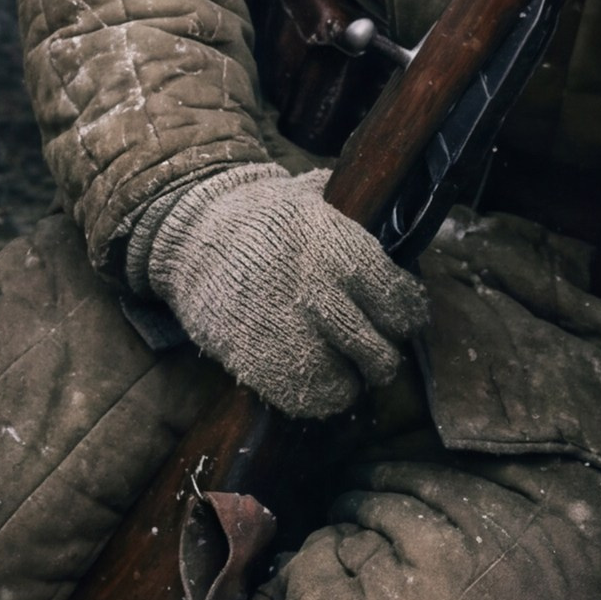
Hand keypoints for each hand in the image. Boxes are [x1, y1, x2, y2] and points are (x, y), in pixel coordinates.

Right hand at [142, 164, 428, 419]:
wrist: (192, 234)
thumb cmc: (259, 215)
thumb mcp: (310, 199)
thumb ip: (353, 218)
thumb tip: (394, 219)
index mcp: (341, 249)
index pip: (401, 304)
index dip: (407, 317)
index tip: (401, 319)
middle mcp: (322, 294)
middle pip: (380, 352)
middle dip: (382, 357)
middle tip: (374, 350)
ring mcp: (290, 334)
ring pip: (348, 385)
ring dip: (350, 380)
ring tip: (343, 367)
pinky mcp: (260, 364)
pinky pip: (308, 401)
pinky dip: (317, 395)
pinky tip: (312, 376)